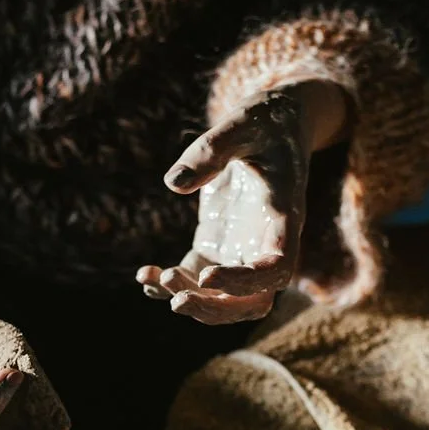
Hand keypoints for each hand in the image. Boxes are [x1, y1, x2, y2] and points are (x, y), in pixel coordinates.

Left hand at [138, 79, 347, 324]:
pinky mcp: (216, 248)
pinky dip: (171, 285)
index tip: (207, 276)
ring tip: (155, 280)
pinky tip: (143, 275)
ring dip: (193, 302)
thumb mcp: (241, 124)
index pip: (276, 267)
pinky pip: (196, 280)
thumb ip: (212, 150)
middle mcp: (267, 244)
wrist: (272, 126)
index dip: (246, 282)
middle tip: (176, 299)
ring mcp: (241, 250)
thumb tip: (174, 183)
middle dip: (215, 308)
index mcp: (284, 217)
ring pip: (226, 301)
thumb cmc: (264, 122)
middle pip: (253, 301)